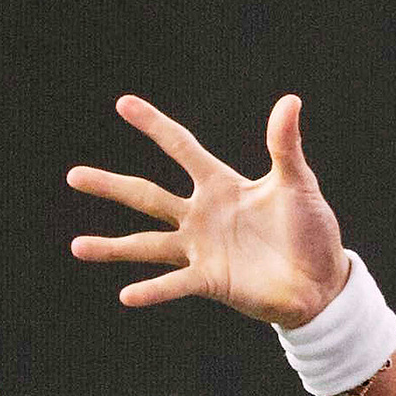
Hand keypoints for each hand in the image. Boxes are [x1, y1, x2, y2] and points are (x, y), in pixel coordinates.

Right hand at [69, 94, 349, 328]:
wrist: (322, 282)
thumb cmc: (311, 230)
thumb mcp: (299, 183)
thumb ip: (285, 145)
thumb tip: (289, 100)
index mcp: (222, 185)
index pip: (181, 148)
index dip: (154, 125)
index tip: (124, 104)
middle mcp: (203, 216)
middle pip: (147, 196)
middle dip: (111, 185)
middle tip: (73, 176)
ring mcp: (202, 250)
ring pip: (147, 245)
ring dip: (112, 247)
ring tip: (76, 246)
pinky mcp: (210, 281)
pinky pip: (175, 284)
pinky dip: (152, 290)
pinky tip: (126, 295)